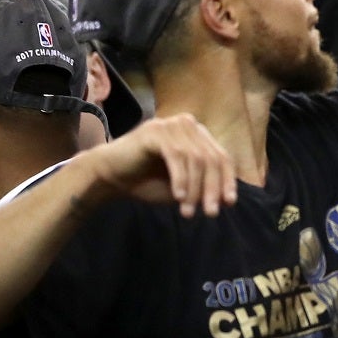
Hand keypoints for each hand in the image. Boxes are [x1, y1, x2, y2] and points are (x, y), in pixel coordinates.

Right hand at [85, 115, 236, 217]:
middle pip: (212, 158)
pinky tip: (177, 197)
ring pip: (196, 159)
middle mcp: (189, 125)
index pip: (222, 157)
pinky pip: (176, 156)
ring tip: (187, 212)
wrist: (109, 176)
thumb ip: (202, 188)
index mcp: (198, 135)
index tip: (229, 204)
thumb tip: (227, 199)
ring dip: (194, 189)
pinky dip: (180, 179)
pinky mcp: (156, 130)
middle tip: (210, 213)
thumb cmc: (146, 182)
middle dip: (212, 189)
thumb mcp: (182, 188)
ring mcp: (173, 125)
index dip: (227, 181)